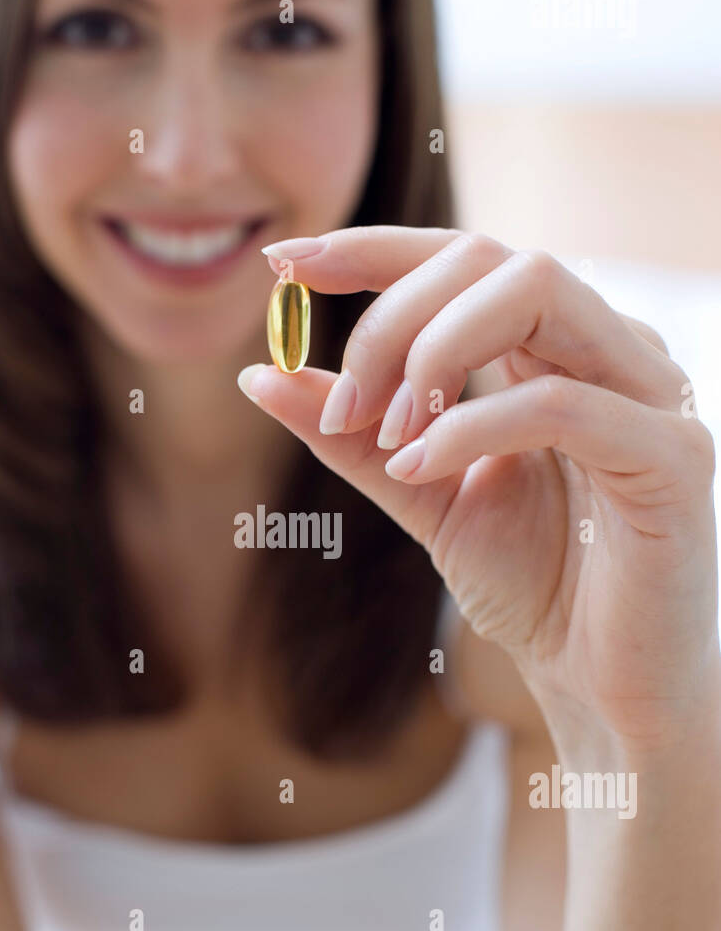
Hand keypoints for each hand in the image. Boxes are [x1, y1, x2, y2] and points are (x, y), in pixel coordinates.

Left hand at [238, 227, 720, 749]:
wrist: (601, 682)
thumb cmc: (532, 583)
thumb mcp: (421, 493)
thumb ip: (351, 436)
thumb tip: (258, 373)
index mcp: (555, 348)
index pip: (465, 258)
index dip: (374, 248)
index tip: (285, 264)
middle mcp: (609, 348)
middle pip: (490, 258)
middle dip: (390, 318)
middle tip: (342, 405)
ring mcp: (650, 393)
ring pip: (536, 291)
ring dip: (430, 352)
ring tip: (383, 432)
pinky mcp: (672, 457)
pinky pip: (562, 404)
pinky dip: (473, 426)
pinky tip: (418, 466)